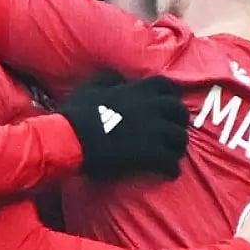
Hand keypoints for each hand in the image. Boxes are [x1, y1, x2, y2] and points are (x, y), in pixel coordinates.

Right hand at [57, 72, 188, 179]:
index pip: (165, 85)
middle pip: (179, 111)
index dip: (170, 94)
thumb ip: (109, 78)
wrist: (70, 140)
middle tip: (173, 129)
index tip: (167, 103)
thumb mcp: (89, 87)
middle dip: (179, 121)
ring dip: (178, 146)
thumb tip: (121, 77)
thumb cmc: (76, 113)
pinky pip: (171, 161)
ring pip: (180, 138)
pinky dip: (172, 167)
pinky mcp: (149, 154)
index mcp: (136, 90)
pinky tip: (168, 172)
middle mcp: (150, 108)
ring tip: (173, 153)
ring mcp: (152, 132)